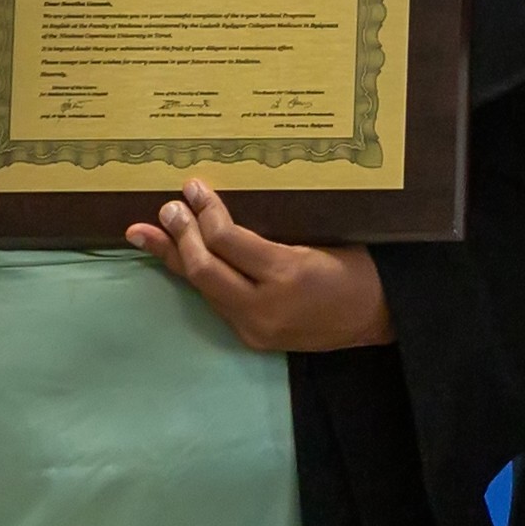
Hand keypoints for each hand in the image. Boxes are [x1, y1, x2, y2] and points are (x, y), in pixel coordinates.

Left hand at [129, 178, 398, 351]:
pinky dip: (195, 277)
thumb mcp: (322, 236)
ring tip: (145, 233)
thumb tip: (220, 207)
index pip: (228, 240)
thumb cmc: (358, 267)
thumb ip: (272, 229)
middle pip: (204, 269)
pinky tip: (176, 260)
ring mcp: (255, 327)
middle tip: (167, 208)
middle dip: (180, 236)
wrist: (379, 318)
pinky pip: (215, 302)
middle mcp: (266, 306)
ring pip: (202, 289)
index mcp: (289, 272)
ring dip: (174, 258)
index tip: (193, 187)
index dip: (205, 212)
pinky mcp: (252, 338)